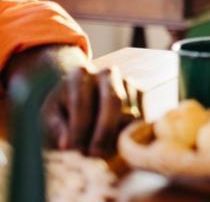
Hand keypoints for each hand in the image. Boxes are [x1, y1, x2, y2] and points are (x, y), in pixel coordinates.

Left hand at [7, 45, 140, 156]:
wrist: (79, 101)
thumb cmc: (60, 112)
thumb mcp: (49, 118)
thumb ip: (56, 128)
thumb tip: (68, 145)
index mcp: (80, 74)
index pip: (81, 102)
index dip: (77, 129)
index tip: (71, 150)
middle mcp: (107, 74)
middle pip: (113, 101)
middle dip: (104, 131)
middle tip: (94, 155)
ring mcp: (127, 83)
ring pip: (130, 112)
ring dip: (116, 137)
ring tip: (100, 155)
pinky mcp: (140, 96)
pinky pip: (140, 119)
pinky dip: (128, 135)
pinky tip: (112, 146)